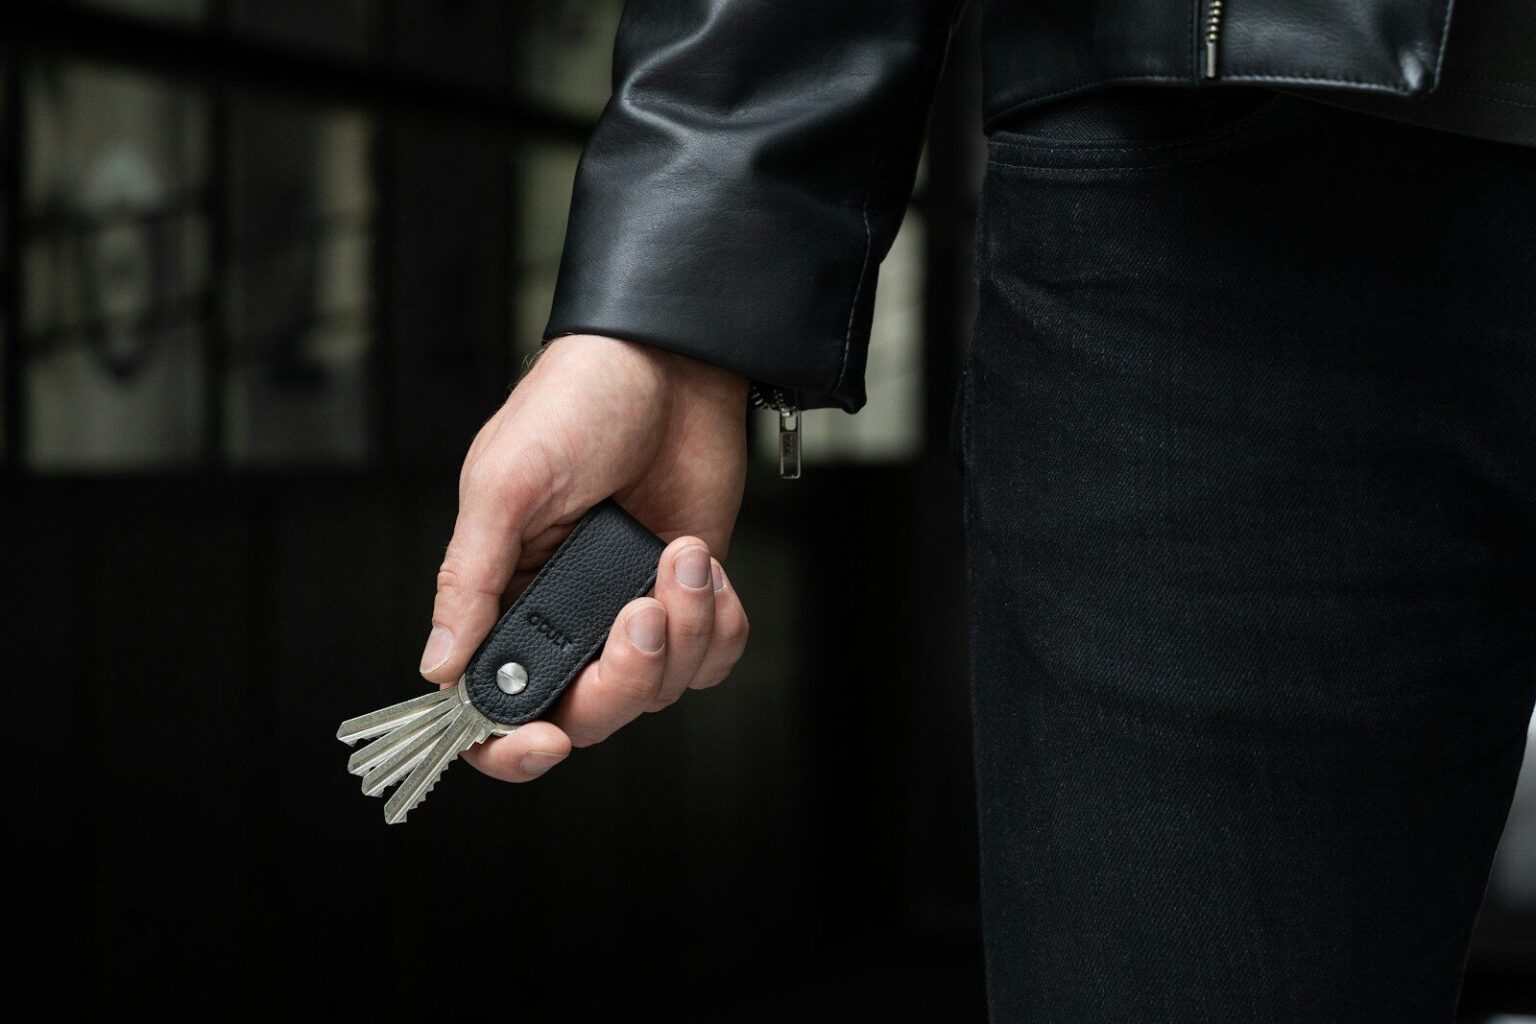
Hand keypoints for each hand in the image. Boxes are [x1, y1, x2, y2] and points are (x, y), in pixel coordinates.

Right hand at [420, 334, 750, 781]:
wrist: (670, 360)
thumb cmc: (575, 404)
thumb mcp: (504, 485)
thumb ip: (471, 580)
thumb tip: (436, 670)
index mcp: (503, 595)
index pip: (493, 705)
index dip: (513, 746)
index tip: (546, 743)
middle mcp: (565, 616)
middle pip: (588, 713)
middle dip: (624, 679)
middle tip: (640, 615)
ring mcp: (630, 609)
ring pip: (658, 687)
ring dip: (683, 632)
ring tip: (679, 555)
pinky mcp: (688, 594)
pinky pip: (712, 655)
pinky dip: (720, 624)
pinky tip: (702, 563)